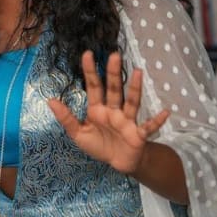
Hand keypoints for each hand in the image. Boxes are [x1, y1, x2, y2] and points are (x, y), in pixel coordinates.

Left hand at [47, 50, 169, 174]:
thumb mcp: (78, 134)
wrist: (118, 163)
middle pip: (114, 89)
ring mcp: (127, 120)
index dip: (90, 71)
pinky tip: (166, 112)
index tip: (87, 54)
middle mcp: (113, 110)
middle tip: (114, 55)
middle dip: (113, 73)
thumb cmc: (99, 145)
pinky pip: (148, 127)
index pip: (93, 86)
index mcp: (97, 109)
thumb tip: (50, 100)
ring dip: (135, 88)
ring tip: (138, 72)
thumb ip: (66, 118)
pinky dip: (157, 121)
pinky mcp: (138, 134)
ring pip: (131, 102)